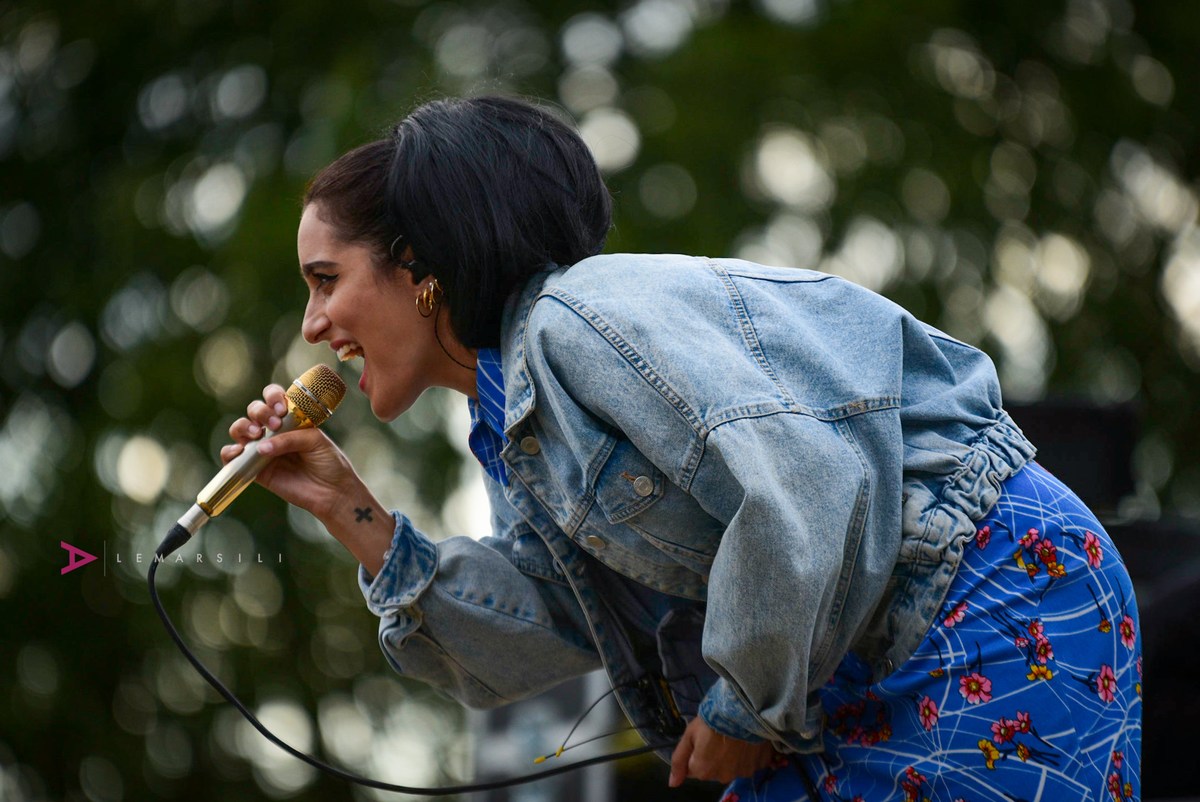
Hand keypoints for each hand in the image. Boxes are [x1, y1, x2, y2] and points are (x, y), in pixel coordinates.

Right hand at [222, 383, 356, 517]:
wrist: (333, 492)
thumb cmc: (329, 463)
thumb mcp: (315, 441)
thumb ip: (289, 438)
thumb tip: (261, 447)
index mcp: (291, 419)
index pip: (273, 397)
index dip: (272, 396)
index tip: (281, 408)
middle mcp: (274, 431)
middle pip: (254, 410)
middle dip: (261, 411)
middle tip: (275, 424)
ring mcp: (263, 449)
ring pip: (239, 429)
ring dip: (243, 427)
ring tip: (257, 435)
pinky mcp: (255, 469)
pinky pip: (232, 458)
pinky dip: (229, 451)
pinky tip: (240, 451)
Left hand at [668, 716, 778, 786]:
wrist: (742, 709)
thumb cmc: (712, 720)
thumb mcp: (689, 736)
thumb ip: (679, 761)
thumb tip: (672, 784)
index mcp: (703, 771)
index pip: (694, 769)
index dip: (697, 754)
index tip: (703, 740)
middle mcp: (723, 777)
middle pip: (714, 770)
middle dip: (714, 758)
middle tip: (718, 737)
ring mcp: (743, 772)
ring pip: (732, 767)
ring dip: (731, 757)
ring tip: (734, 738)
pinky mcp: (760, 765)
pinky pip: (750, 763)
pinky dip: (748, 755)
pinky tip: (747, 741)